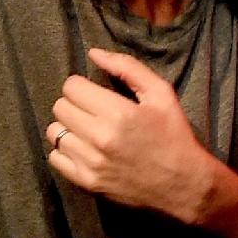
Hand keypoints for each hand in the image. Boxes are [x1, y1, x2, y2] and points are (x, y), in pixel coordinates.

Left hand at [47, 47, 218, 221]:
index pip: (71, 87)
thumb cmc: (174, 134)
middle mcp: (99, 137)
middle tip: (93, 111)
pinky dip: (65, 151)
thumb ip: (127, 68)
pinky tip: (84, 149)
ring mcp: (91, 162)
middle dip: (74, 104)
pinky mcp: (87, 182)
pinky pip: (55, 158)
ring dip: (68, 127)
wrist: (183, 184)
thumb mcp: (161, 94)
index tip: (95, 93)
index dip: (83, 86)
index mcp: (118, 112)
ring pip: (54, 132)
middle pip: (60, 107)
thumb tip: (93, 54)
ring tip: (88, 130)